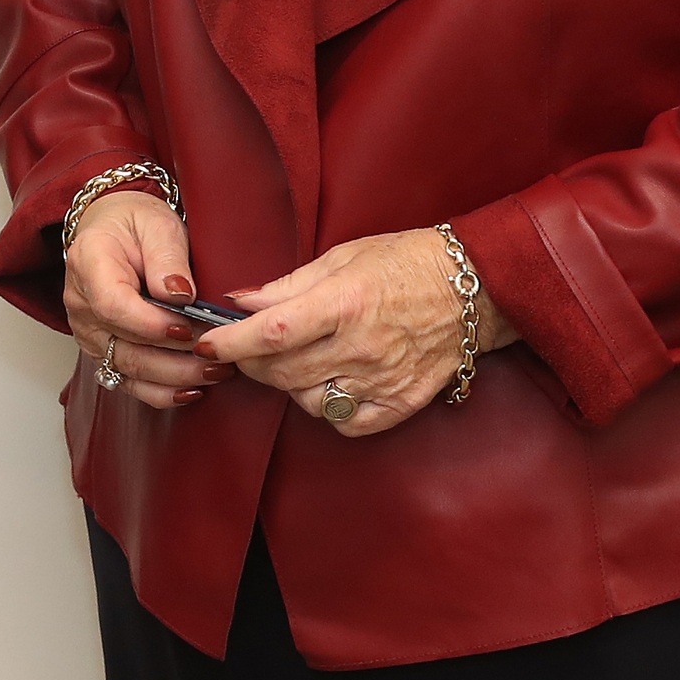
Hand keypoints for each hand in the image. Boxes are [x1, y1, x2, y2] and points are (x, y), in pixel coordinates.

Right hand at [60, 190, 225, 411]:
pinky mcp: (103, 352)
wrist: (113, 231)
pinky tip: (191, 389)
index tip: (188, 326)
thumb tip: (180, 295)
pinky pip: (128, 382)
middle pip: (125, 345)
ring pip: (129, 370)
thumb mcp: (157, 223)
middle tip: (219, 353)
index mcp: (88, 263)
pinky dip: (161, 392)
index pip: (113, 305)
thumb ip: (167, 258)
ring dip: (176, 377)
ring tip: (216, 371)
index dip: (151, 323)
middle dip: (177, 357)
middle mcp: (81, 304)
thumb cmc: (135, 223)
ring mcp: (89, 333)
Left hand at [196, 228, 518, 439]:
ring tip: (297, 359)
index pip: (272, 333)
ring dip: (289, 384)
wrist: (474, 290)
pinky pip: (344, 422)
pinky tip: (330, 382)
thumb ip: (288, 285)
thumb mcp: (344, 257)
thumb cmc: (405, 263)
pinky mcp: (400, 405)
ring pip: (308, 401)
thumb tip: (241, 302)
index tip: (206, 342)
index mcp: (345, 303)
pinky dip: (328, 408)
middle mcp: (361, 347)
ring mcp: (382, 381)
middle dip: (251, 363)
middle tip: (246, 348)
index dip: (232, 342)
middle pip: (283, 372)